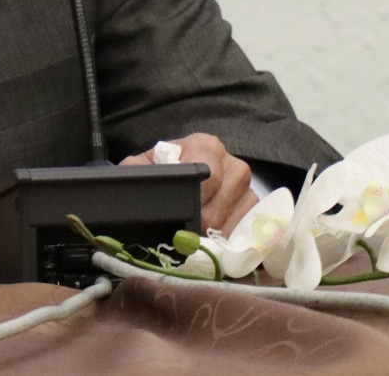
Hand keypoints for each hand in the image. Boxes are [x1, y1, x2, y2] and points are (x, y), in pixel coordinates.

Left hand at [120, 132, 256, 234]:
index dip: (191, 205)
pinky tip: (210, 239)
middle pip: (217, 211)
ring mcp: (247, 187)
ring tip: (192, 234)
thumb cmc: (166, 168)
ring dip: (209, 237)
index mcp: (206, 147)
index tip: (177, 221)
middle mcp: (233, 164)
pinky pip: (243, 233)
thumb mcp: (147, 165)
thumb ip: (136, 171)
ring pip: (230, 226)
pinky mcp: (254, 208)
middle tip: (179, 235)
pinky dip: (224, 241)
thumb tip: (135, 185)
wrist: (184, 170)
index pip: (207, 179)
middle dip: (195, 228)